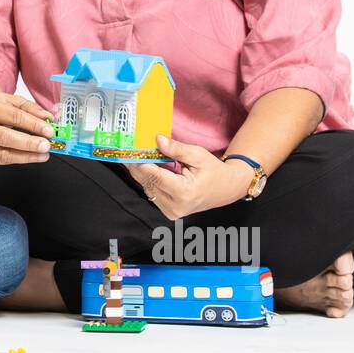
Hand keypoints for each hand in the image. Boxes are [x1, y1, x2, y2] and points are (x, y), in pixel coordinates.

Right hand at [0, 92, 56, 165]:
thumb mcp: (9, 100)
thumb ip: (29, 108)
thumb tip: (48, 118)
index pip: (13, 116)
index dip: (33, 124)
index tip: (49, 131)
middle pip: (4, 137)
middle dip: (28, 143)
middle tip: (46, 146)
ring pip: (2, 154)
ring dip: (26, 156)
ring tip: (42, 155)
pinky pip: (1, 161)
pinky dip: (18, 159)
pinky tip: (30, 156)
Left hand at [126, 135, 251, 219]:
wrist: (226, 189)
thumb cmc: (214, 170)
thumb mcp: (198, 155)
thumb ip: (177, 149)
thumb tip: (158, 140)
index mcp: (184, 193)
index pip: (155, 176)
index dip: (141, 162)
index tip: (130, 149)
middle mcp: (175, 206)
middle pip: (148, 182)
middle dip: (137, 165)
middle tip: (126, 149)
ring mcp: (171, 212)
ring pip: (147, 188)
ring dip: (140, 172)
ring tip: (133, 155)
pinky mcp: (169, 212)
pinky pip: (152, 193)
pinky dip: (148, 179)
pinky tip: (144, 166)